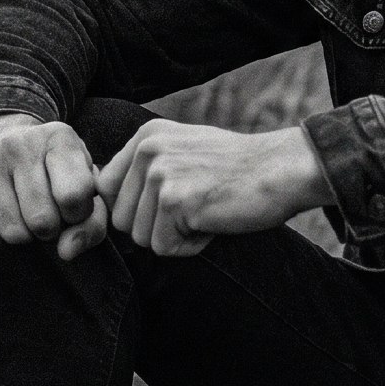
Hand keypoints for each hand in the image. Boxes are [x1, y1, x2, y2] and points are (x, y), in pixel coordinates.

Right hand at [0, 114, 108, 261]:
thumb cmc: (54, 174)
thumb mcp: (85, 187)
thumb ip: (92, 224)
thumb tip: (66, 252)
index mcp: (59, 137)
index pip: (74, 196)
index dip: (78, 215)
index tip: (73, 206)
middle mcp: (19, 144)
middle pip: (42, 220)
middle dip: (51, 229)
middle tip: (47, 212)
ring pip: (14, 234)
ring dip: (26, 236)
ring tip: (26, 214)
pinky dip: (0, 238)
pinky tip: (2, 216)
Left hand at [95, 122, 327, 259]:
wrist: (282, 170)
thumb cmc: (237, 170)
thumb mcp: (183, 153)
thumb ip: (146, 169)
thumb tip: (102, 199)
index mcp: (146, 137)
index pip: (107, 190)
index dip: (136, 211)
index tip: (171, 208)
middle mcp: (147, 149)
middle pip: (121, 219)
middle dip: (157, 227)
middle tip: (196, 210)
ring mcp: (159, 173)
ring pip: (140, 237)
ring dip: (176, 238)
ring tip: (206, 213)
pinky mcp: (174, 200)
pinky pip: (164, 248)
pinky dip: (191, 247)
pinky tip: (214, 222)